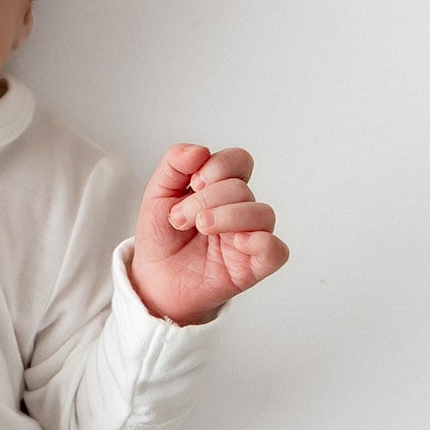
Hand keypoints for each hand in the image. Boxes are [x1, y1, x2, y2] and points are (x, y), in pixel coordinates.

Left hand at [129, 143, 289, 325]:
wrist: (153, 279)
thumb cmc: (162, 238)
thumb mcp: (157, 194)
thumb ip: (174, 165)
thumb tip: (199, 151)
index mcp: (222, 189)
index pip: (239, 161)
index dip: (217, 167)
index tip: (191, 184)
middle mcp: (240, 210)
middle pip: (241, 189)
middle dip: (206, 199)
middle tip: (181, 219)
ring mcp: (249, 238)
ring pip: (263, 214)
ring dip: (228, 216)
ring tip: (201, 227)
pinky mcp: (252, 266)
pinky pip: (276, 251)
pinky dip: (261, 242)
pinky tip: (236, 242)